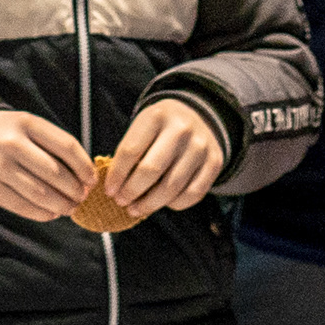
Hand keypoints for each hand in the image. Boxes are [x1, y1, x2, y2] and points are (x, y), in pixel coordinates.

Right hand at [0, 109, 93, 223]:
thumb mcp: (29, 127)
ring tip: (70, 207)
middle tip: (82, 197)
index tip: (92, 179)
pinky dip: (42, 213)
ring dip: (61, 205)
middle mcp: (12, 144)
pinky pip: (23, 206)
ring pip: (40, 193)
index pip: (66, 146)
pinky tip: (52, 213)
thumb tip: (85, 177)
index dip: (84, 166)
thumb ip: (54, 145)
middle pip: (55, 173)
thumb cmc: (10, 135)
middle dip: (75, 190)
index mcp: (27, 123)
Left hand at [108, 97, 228, 215]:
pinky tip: (163, 203)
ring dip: (150, 204)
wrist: (198, 117)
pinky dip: (175, 204)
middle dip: (131, 191)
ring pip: (172, 187)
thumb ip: (131, 152)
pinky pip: (193, 194)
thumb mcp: (144, 127)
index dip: (116, 175)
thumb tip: (115, 188)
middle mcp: (181, 129)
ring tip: (136, 209)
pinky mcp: (214, 162)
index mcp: (157, 116)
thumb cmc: (161, 128)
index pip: (131, 151)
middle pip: (151, 170)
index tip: (109, 190)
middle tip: (121, 201)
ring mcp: (200, 146)